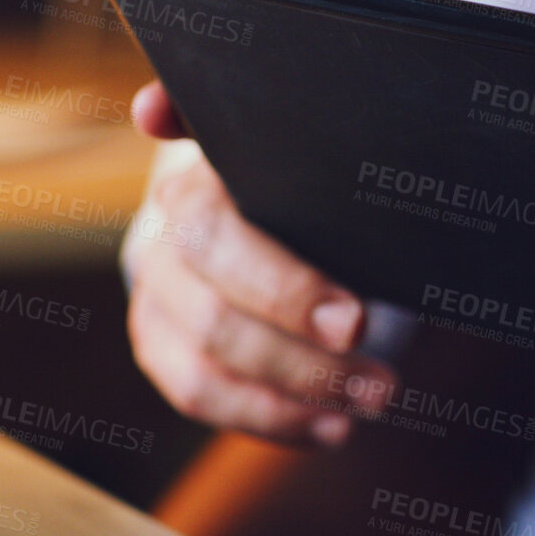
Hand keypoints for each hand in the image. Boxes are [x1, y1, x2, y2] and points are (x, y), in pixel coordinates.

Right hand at [124, 82, 395, 446]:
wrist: (256, 193)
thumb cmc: (291, 170)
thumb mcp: (288, 142)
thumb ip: (243, 119)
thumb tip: (154, 108)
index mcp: (193, 186)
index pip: (216, 239)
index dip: (283, 288)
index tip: (355, 321)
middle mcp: (162, 245)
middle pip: (214, 320)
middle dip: (302, 358)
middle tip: (380, 376)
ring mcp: (157, 302)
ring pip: (204, 372)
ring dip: (296, 398)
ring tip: (376, 399)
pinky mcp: (163, 348)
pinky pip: (201, 399)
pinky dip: (271, 421)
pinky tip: (333, 427)